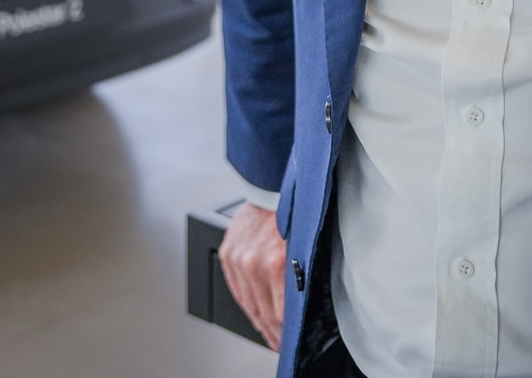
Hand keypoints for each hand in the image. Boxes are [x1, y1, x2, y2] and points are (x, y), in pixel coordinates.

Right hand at [218, 202, 287, 348]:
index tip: (288, 341)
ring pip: (247, 303)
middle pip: (262, 312)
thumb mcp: (304, 248)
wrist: (271, 189)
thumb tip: (299, 307)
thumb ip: (299, 279)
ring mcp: (237, 259)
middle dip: (272, 332)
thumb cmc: (292, 214)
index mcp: (276, 263)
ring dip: (258, 321)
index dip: (284, 332)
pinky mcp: (227, 254)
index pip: (278, 313)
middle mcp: (253, 263)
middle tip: (279, 343)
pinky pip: (235, 288)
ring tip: (267, 331)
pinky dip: (244, 302)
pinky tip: (252, 311)